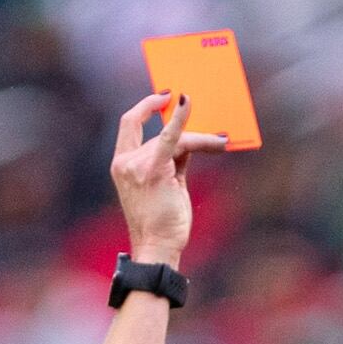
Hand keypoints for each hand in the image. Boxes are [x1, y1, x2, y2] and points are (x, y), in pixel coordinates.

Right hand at [108, 92, 229, 268]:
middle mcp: (125, 162)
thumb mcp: (166, 185)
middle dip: (175, 116)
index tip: (163, 97)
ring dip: (200, 138)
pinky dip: (181, 120)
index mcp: (122, 164)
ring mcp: (136, 166)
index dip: (145, 106)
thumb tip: (189, 143)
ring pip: (174, 139)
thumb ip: (173, 161)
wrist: (157, 246)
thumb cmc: (162, 222)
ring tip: (221, 141)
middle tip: (192, 101)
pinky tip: (186, 102)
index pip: (129, 125)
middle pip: (155, 130)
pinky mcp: (153, 170)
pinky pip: (170, 138)